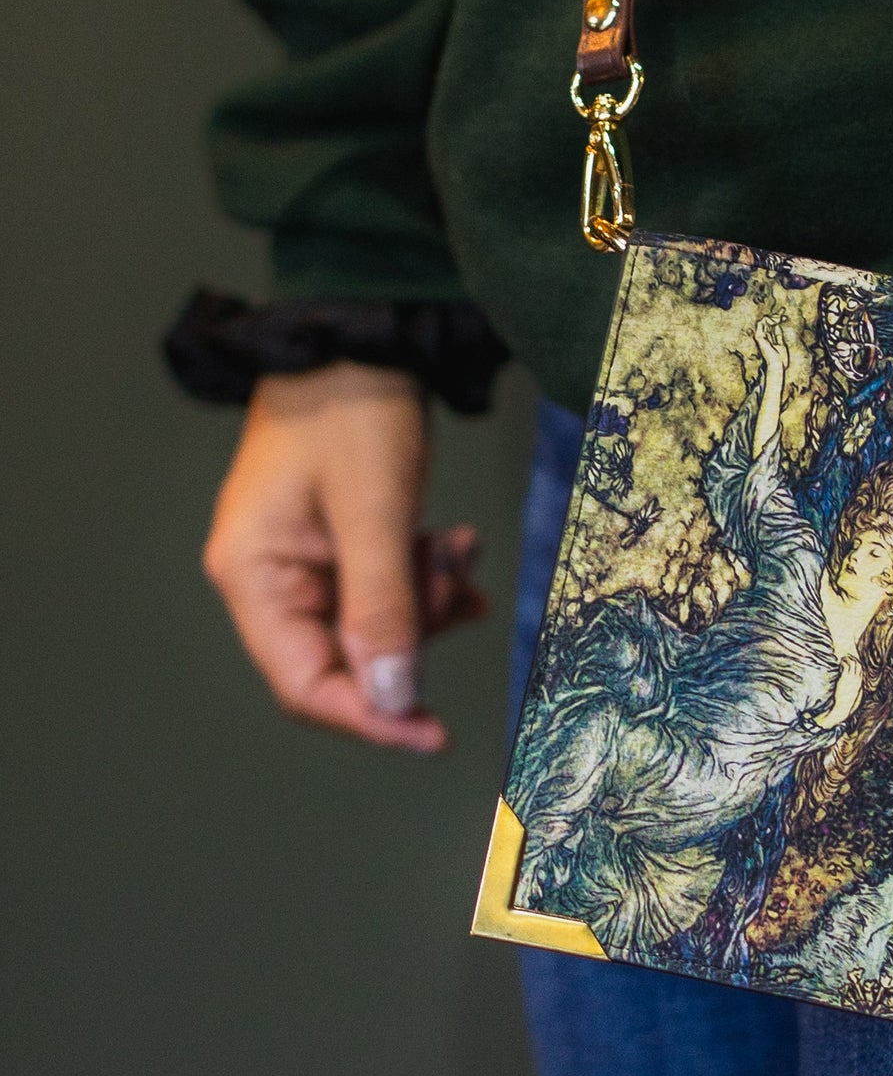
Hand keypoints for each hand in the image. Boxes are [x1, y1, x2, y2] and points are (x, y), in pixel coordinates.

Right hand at [202, 362, 487, 752]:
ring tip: (455, 546)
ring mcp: (304, 563)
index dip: (369, 718)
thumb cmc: (353, 412)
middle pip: (346, 658)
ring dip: (428, 599)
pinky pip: (387, 589)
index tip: (434, 737)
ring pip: (377, 625)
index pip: (304, 683)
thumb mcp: (375, 511)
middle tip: (456, 586)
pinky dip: (426, 577)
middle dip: (413, 634)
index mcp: (252, 576)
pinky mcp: (339, 545)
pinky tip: (455, 546)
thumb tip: (392, 699)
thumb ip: (383, 609)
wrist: (362, 338)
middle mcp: (267, 578)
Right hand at [753, 313, 789, 377]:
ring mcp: (760, 336)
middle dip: (776, 315)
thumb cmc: (780, 359)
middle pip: (768, 321)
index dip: (777, 318)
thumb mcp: (781, 343)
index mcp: (768, 339)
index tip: (785, 314)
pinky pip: (761, 323)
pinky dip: (769, 319)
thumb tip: (778, 322)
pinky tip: (776, 320)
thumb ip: (778, 333)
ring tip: (781, 317)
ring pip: (764, 320)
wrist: (777, 365)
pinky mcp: (758, 337)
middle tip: (784, 313)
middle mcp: (763, 337)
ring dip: (773, 317)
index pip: (771, 325)